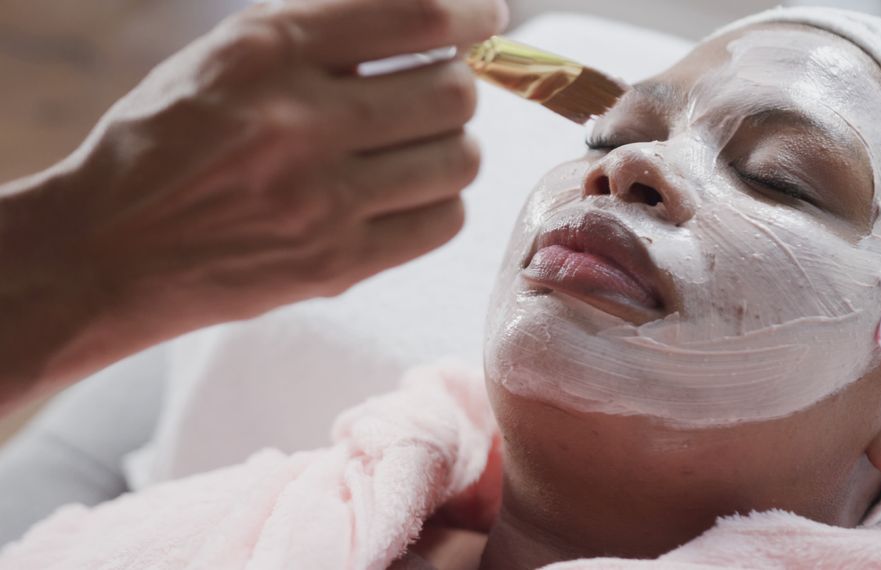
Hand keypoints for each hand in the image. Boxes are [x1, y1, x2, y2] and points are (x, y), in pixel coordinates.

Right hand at [0, 0, 506, 404]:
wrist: (107, 250)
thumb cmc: (165, 141)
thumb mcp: (223, 58)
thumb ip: (319, 37)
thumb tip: (426, 26)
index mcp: (266, 54)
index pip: (413, 17)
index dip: (471, 15)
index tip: (486, 18)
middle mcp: (298, 123)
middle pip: (451, 92)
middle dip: (460, 85)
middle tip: (442, 91)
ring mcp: (321, 202)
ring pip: (458, 160)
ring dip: (455, 145)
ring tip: (423, 146)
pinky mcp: (336, 265)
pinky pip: (442, 223)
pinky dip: (441, 201)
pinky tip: (410, 194)